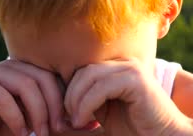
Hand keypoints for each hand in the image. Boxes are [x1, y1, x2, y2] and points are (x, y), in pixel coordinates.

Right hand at [0, 60, 65, 135]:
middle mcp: (11, 65)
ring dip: (37, 113)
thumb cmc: (3, 128)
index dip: (65, 99)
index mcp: (26, 69)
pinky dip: (16, 118)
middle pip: (43, 78)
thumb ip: (59, 121)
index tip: (71, 124)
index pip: (54, 75)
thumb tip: (93, 125)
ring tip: (39, 134)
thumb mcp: (36, 123)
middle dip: (54, 106)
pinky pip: (2, 98)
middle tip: (57, 130)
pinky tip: (21, 133)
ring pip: (25, 85)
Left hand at [64, 58, 188, 135]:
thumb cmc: (135, 130)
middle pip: (83, 71)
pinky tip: (85, 120)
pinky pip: (101, 87)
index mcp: (116, 68)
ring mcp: (131, 68)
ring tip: (75, 122)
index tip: (63, 115)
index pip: (82, 70)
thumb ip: (83, 109)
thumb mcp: (102, 117)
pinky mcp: (136, 79)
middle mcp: (124, 63)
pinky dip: (87, 104)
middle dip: (69, 96)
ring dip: (76, 101)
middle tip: (67, 120)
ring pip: (89, 76)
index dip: (68, 91)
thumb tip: (55, 110)